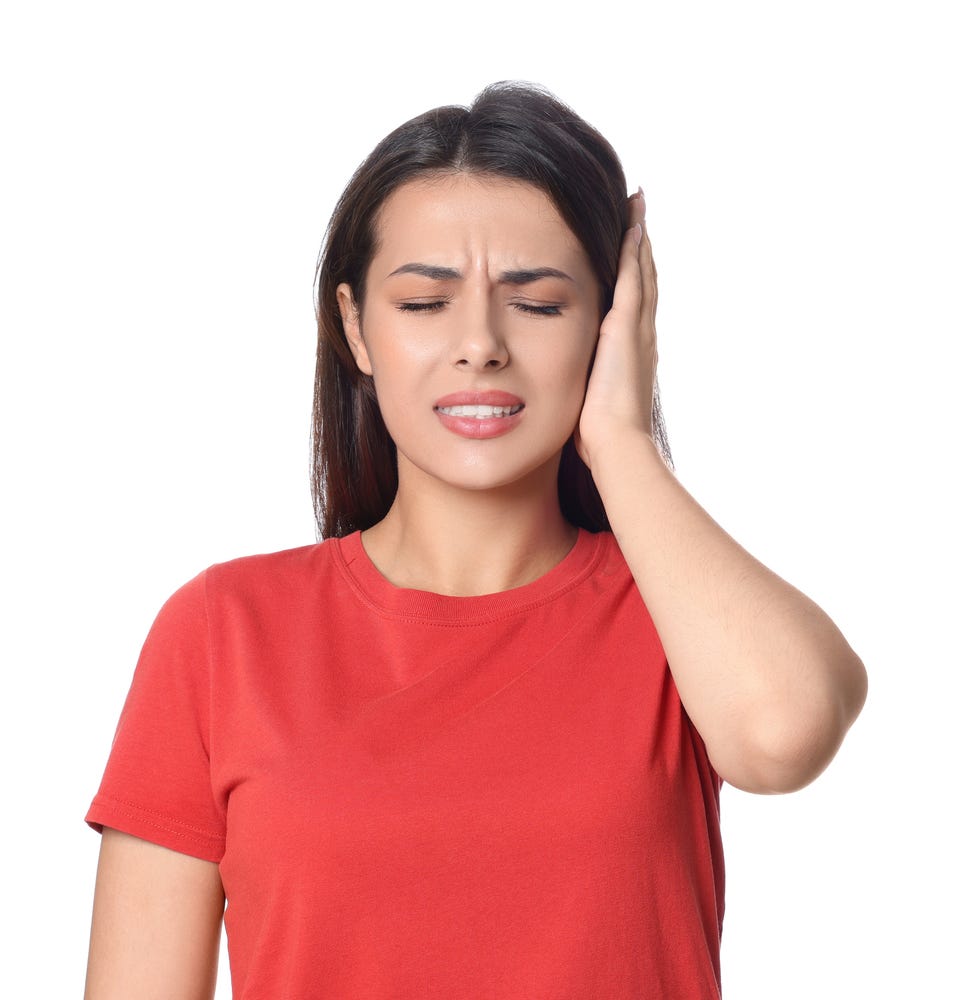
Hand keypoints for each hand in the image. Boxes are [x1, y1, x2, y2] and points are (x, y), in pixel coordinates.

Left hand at [574, 189, 659, 473]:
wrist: (617, 446)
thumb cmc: (598, 439)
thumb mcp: (585, 404)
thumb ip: (578, 389)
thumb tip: (559, 394)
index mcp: (629, 355)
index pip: (632, 307)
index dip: (632, 279)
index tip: (628, 253)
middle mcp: (640, 337)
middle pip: (643, 282)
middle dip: (639, 250)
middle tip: (638, 215)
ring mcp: (637, 330)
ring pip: (641, 272)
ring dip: (638, 239)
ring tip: (637, 207)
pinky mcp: (627, 326)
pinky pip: (633, 277)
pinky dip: (633, 249)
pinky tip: (632, 222)